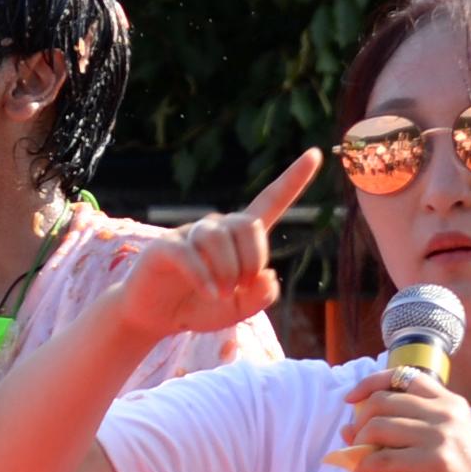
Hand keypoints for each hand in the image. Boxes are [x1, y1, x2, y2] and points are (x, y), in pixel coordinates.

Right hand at [115, 150, 319, 342]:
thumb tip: (267, 274)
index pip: (270, 201)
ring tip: (221, 294)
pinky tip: (209, 293)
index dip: (293, 179)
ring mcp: (188, 235)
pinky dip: (204, 277)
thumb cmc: (198, 307)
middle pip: (248, 224)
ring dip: (227, 271)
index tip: (315, 153)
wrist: (155, 318)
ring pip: (219, 238)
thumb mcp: (238, 310)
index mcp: (239, 239)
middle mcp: (216, 229)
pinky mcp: (165, 247)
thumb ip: (260, 297)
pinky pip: (190, 254)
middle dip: (252, 259)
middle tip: (240, 287)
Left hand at [337, 363, 470, 471]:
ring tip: (362, 461)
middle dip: (360, 422)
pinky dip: (364, 468)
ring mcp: (442, 437)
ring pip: (377, 427)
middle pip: (382, 401)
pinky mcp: (434, 462)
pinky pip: (382, 458)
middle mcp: (447, 413)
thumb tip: (348, 428)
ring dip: (359, 445)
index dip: (370, 383)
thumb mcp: (437, 445)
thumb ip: (401, 430)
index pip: (403, 376)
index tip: (351, 399)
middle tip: (358, 443)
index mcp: (450, 403)